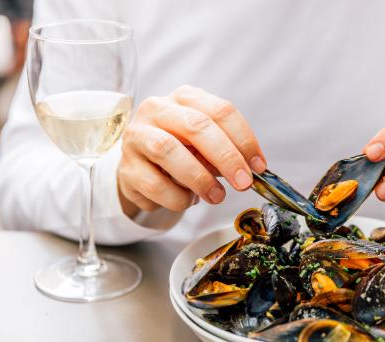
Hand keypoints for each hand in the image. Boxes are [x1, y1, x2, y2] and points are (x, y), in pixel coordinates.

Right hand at [118, 85, 266, 217]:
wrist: (141, 169)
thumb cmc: (181, 153)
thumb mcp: (206, 145)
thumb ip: (227, 151)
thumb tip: (251, 170)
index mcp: (185, 98)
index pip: (221, 111)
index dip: (244, 139)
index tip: (258, 166)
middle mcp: (158, 109)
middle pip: (196, 126)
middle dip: (226, 157)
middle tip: (243, 182)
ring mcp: (137, 136)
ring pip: (168, 150)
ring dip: (200, 178)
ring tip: (217, 196)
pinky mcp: (126, 167)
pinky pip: (154, 184)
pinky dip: (178, 197)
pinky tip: (188, 200)